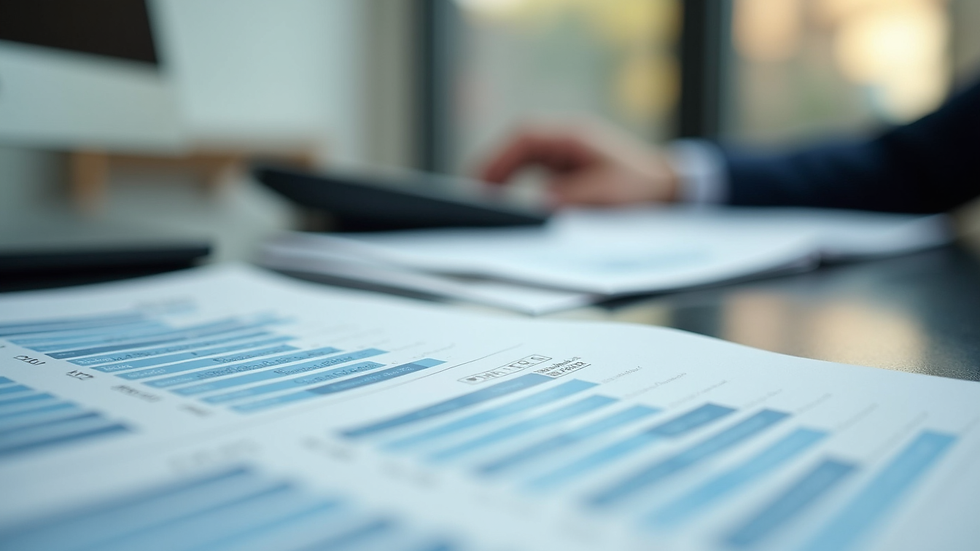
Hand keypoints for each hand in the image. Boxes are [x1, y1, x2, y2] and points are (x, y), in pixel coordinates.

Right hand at [477, 119, 679, 206]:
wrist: (665, 187)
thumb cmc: (640, 187)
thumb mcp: (607, 195)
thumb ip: (571, 198)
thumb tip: (536, 205)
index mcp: (572, 137)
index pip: (524, 139)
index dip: (499, 159)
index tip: (482, 184)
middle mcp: (562, 140)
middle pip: (514, 147)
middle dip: (490, 169)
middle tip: (469, 199)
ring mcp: (560, 152)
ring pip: (518, 159)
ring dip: (498, 178)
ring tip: (480, 207)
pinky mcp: (561, 168)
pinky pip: (527, 171)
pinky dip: (512, 186)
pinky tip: (502, 208)